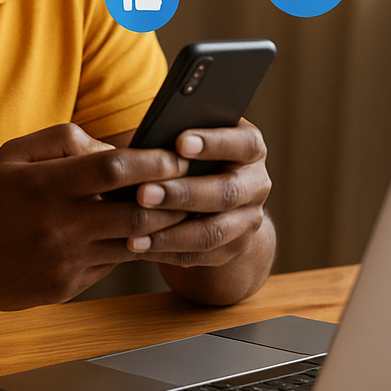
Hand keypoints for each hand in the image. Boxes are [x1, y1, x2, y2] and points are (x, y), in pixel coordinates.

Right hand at [0, 124, 189, 309]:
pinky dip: (130, 249)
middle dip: (171, 198)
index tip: (176, 155)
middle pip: (135, 212)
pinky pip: (112, 265)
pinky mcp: (66, 287)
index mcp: (44, 185)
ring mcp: (64, 261)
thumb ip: (63, 139)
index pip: (113, 169)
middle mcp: (57, 225)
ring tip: (178, 211)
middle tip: (193, 185)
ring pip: (131, 244)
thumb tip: (113, 142)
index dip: (152, 161)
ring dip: (160, 228)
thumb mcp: (12, 153)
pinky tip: (141, 236)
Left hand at [123, 119, 269, 267]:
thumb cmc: (191, 155)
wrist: (215, 198)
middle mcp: (256, 184)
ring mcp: (248, 219)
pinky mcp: (234, 248)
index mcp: (250, 148)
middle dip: (183, 194)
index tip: (180, 142)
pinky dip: (167, 252)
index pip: (244, 144)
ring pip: (214, 231)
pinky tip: (138, 246)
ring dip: (172, 233)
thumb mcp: (192, 137)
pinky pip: (201, 255)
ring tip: (135, 231)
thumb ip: (176, 134)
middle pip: (227, 192)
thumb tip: (143, 141)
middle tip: (143, 194)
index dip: (214, 143)